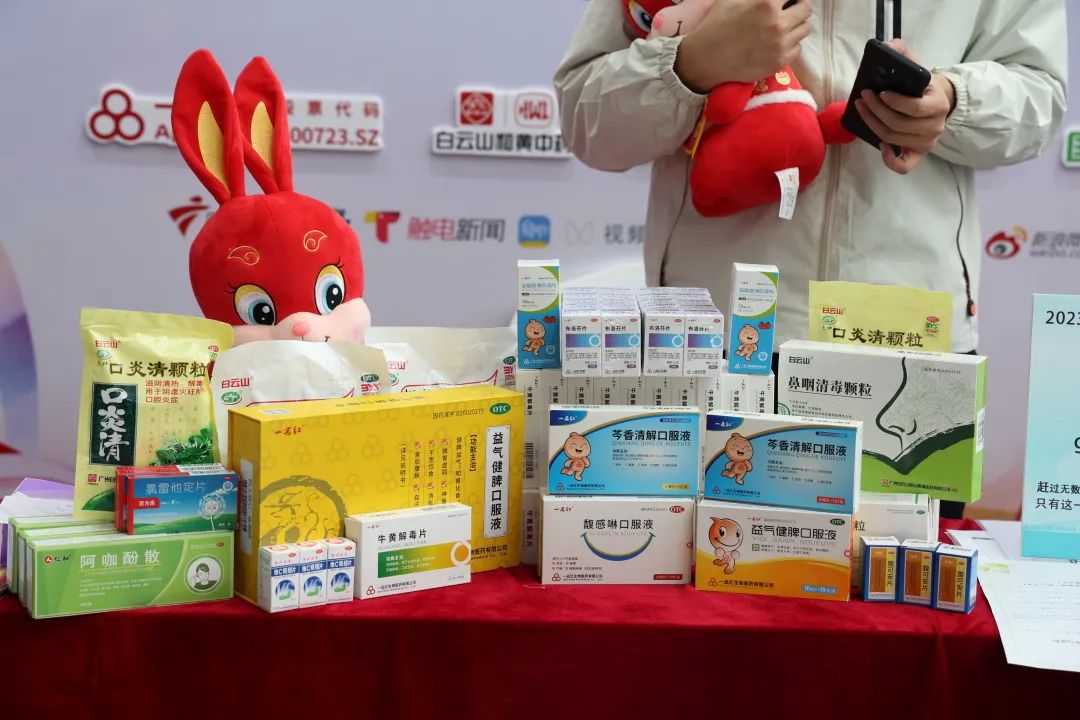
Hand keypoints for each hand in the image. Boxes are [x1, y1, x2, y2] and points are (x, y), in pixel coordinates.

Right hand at [675, 0, 811, 91]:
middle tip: (787, 10)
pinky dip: (790, 44)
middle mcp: (778, 23)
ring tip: (782, 27)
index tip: (785, 1)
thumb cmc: (715, 25)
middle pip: (806, 9)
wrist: (705, 60)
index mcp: (766, 3)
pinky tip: (776, 44)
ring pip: (805, 29)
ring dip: (796, 25)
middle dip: (797, 7)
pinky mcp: (780, 62)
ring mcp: (781, 44)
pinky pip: (798, 48)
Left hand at [853, 39, 955, 173]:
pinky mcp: (919, 155)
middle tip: (862, 98)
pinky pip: (903, 166)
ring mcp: (927, 142)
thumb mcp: (918, 67)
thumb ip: (904, 53)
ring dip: (872, 125)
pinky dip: (889, 159)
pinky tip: (880, 146)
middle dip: (875, 111)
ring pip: (893, 138)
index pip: (914, 108)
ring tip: (862, 110)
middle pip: (898, 125)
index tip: (879, 92)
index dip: (894, 102)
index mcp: (937, 104)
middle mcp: (935, 126)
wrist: (938, 101)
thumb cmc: (922, 86)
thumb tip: (888, 46)